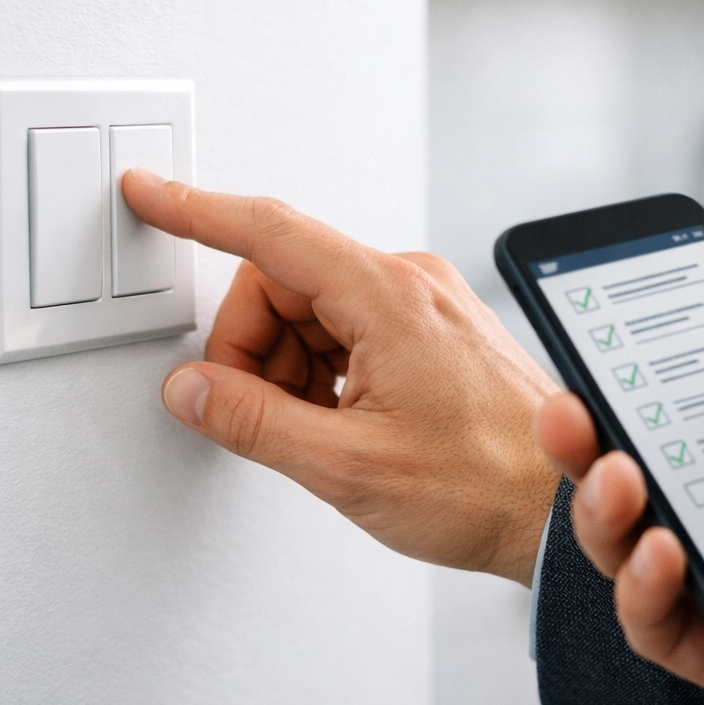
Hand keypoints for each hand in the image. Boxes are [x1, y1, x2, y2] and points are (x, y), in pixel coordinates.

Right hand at [121, 169, 560, 584]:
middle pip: (283, 281)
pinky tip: (337, 420)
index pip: (269, 233)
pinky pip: (347, 328)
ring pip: (311, 309)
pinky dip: (322, 371)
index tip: (149, 193)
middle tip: (258, 412)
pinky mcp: (431, 330)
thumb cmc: (482, 487)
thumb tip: (191, 390)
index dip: (197, 211)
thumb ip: (255, 422)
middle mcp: (409, 283)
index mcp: (388, 297)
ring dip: (287, 365)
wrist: (554, 510)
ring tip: (316, 430)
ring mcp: (424, 305)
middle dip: (250, 346)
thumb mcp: (347, 466)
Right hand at [535, 286, 703, 704]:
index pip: (690, 422)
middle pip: (640, 484)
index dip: (635, 389)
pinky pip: (662, 632)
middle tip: (570, 408)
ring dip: (602, 512)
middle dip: (585, 445)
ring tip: (617, 475)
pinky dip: (643, 591)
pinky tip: (663, 550)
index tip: (599, 347)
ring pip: (630, 554)